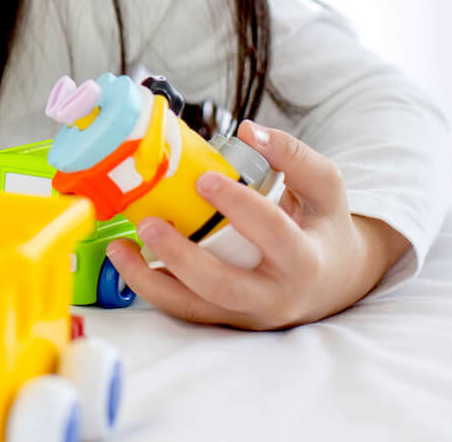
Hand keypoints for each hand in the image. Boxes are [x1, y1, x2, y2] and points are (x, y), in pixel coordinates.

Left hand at [104, 121, 411, 329]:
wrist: (332, 281)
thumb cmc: (322, 226)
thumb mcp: (324, 187)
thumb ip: (293, 156)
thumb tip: (249, 131)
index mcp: (305, 260)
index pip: (272, 233)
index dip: (239, 206)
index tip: (204, 179)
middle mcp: (274, 296)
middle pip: (223, 286)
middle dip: (181, 257)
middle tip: (149, 222)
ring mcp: (247, 314)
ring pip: (194, 309)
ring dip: (150, 281)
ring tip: (119, 248)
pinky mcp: (225, 320)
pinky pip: (184, 310)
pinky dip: (152, 288)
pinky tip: (127, 261)